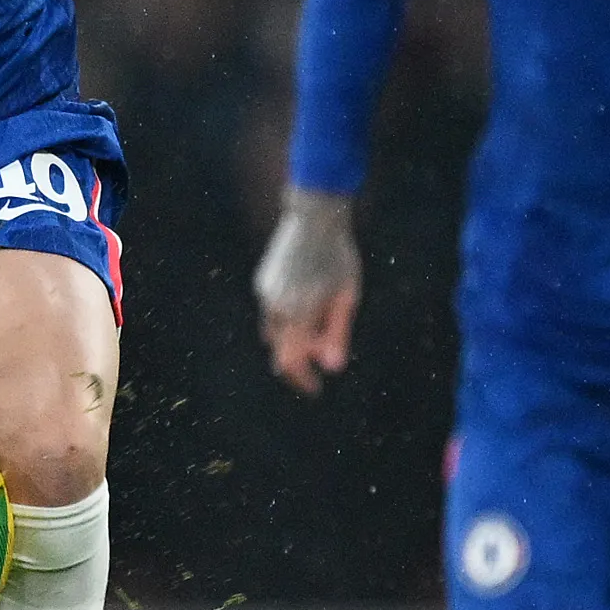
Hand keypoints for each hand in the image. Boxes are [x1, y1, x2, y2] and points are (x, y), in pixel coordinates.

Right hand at [253, 187, 359, 394]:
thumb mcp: (347, 298)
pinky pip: (272, 312)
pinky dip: (287, 320)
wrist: (314, 220)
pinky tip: (307, 305)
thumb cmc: (338, 258)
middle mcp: (276, 307)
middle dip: (299, 361)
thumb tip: (333, 368)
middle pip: (280, 350)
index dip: (303, 379)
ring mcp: (266, 294)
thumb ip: (338, 334)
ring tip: (319, 331)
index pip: (292, 361)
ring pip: (275, 332)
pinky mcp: (263, 282)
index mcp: (298, 314)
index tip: (316, 389)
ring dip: (294, 340)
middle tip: (321, 361)